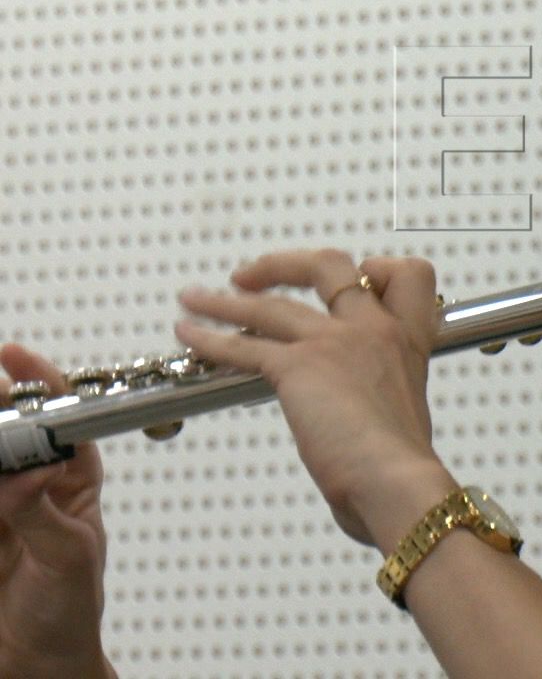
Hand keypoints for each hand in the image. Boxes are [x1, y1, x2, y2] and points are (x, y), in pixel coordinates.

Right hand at [0, 345, 115, 678]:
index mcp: (70, 481)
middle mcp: (26, 487)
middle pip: (5, 430)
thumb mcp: (69, 559)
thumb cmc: (70, 612)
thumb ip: (44, 513)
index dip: (40, 383)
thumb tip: (36, 470)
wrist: (38, 665)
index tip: (15, 356)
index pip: (58, 420)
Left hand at [175, 250, 451, 548]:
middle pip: (331, 264)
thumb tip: (360, 423)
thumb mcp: (405, 416)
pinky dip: (208, 337)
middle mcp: (374, 330)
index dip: (375, 269)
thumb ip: (379, 403)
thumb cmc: (403, 469)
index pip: (407, 275)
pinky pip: (243, 343)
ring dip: (225, 299)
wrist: (396, 483)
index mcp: (407, 342)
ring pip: (271, 302)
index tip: (354, 279)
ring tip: (195, 299)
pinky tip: (189, 334)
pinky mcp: (299, 366)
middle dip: (288, 263)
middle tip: (258, 275)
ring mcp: (335, 343)